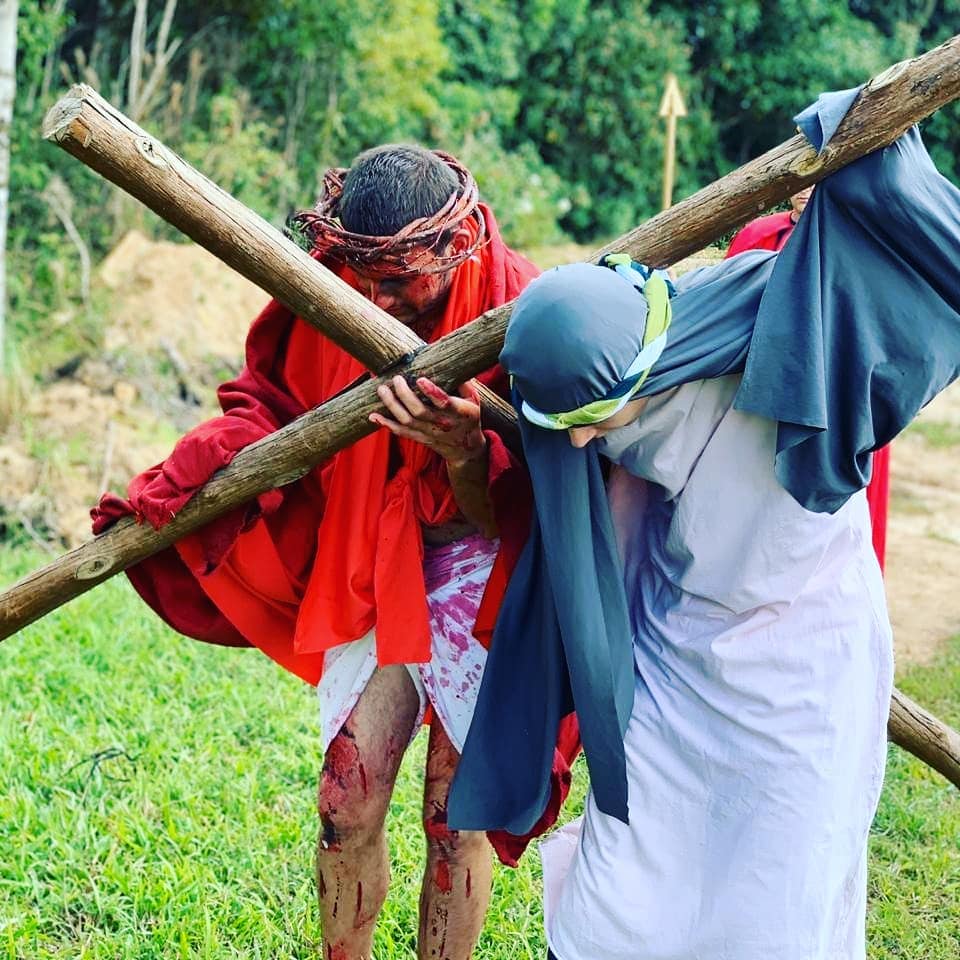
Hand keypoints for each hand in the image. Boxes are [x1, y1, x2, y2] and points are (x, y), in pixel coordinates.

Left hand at [370, 376, 485, 464]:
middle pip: (419, 411)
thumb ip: (465, 384)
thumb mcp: (474, 400)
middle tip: (396, 379)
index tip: (419, 379)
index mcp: (458, 412)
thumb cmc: (469, 417)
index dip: (431, 392)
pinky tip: (373, 416)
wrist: (465, 448)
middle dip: (405, 395)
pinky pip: (400, 432)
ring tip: (382, 389)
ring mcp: (429, 432)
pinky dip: (386, 424)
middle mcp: (442, 424)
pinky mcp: (420, 438)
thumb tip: (453, 364)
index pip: (444, 403)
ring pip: (407, 421)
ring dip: (392, 405)